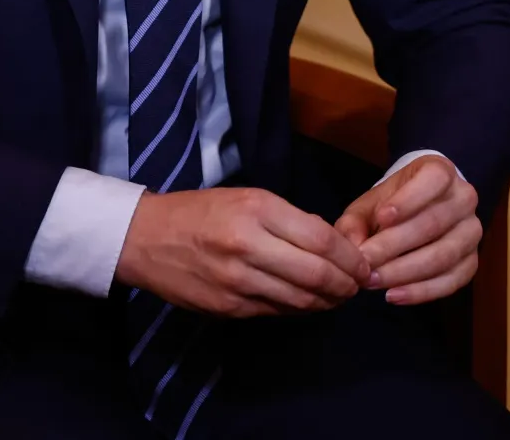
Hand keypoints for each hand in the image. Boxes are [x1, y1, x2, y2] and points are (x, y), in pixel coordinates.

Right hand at [114, 187, 370, 317]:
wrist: (145, 238)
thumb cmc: (200, 211)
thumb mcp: (247, 198)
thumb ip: (289, 219)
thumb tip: (332, 243)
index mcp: (258, 210)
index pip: (322, 240)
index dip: (351, 258)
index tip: (363, 264)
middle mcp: (249, 246)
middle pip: (318, 275)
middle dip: (346, 285)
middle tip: (356, 287)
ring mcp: (238, 281)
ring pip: (301, 300)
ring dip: (327, 302)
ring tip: (336, 296)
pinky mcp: (228, 307)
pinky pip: (277, 312)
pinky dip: (299, 309)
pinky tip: (305, 302)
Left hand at [334, 155, 479, 305]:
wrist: (418, 212)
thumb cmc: (391, 205)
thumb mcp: (369, 204)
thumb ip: (355, 222)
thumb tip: (354, 248)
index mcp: (442, 172)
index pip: (434, 180)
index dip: (409, 200)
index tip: (381, 218)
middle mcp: (464, 199)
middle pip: (433, 224)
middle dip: (394, 246)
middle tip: (364, 263)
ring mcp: (472, 232)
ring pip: (443, 256)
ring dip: (405, 273)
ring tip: (374, 282)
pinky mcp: (472, 262)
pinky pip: (451, 281)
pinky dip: (422, 292)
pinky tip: (394, 295)